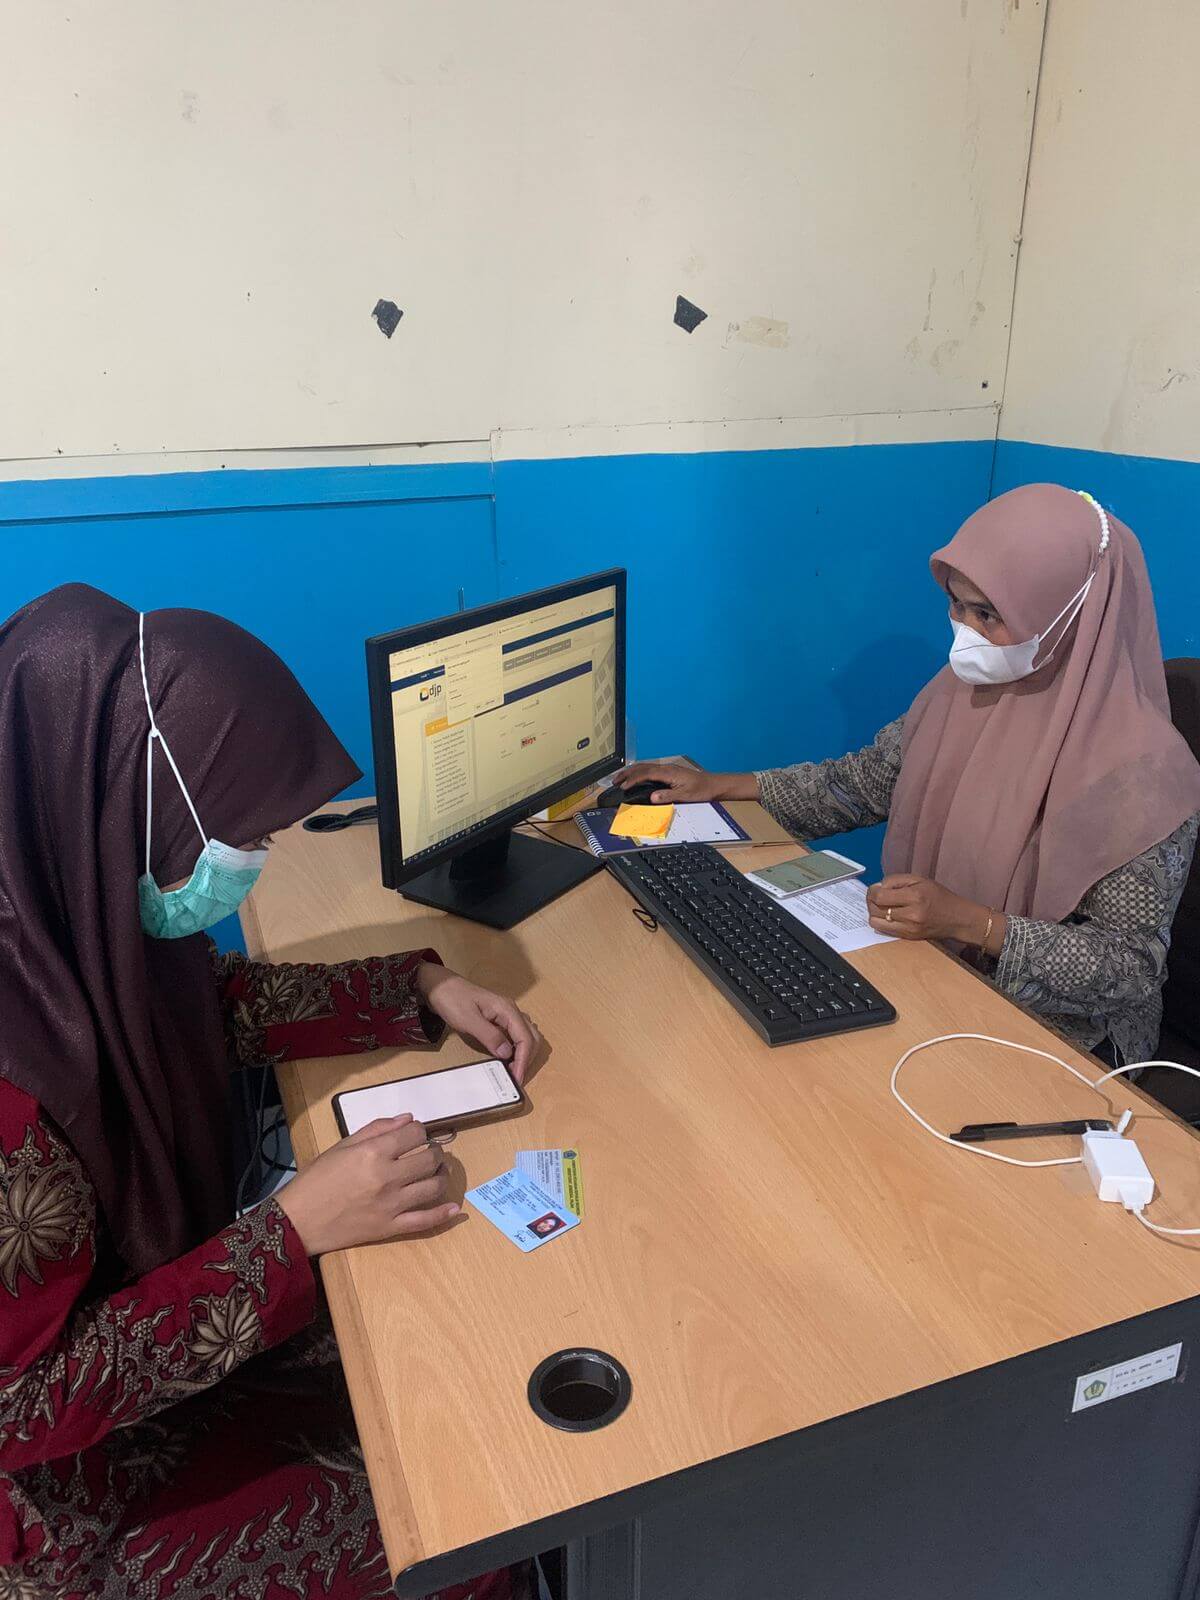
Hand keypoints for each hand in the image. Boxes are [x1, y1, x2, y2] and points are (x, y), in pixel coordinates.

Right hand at [277, 1115, 455, 1255]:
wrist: (297, 1220)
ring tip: (438, 1173)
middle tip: (430, 1153)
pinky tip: (455, 1208)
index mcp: (373, 1152)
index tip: (416, 1135)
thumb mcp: (341, 1146)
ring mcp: (392, 1204)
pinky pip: (425, 1221)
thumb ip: (376, 1129)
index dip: (420, 1132)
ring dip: (441, 1176)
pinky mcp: (391, 1228)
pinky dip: (443, 1214)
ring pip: (433, 1187)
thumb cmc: (316, 1179)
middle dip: (435, 1152)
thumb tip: (408, 1120)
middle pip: (429, 1159)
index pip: (414, 1134)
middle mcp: (387, 1176)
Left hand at [415, 964, 540, 1083]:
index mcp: (507, 1010)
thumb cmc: (452, 999)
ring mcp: (506, 1015)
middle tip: (516, 1078)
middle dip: (527, 1059)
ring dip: (524, 1055)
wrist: (439, 985)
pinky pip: (515, 1035)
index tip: (517, 1079)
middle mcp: (511, 1011)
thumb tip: (508, 1054)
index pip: (526, 1038)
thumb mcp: (468, 1019)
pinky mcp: (498, 1019)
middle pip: (531, 1037)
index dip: (523, 1060)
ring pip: (526, 1036)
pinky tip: (507, 1059)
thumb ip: (489, 1036)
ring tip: (513, 1071)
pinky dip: (516, 1049)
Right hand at [612, 760, 757, 804]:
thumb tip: (652, 797)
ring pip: (644, 767)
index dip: (632, 780)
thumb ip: (667, 796)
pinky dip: (639, 772)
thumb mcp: (685, 796)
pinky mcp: (669, 772)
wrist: (713, 784)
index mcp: (668, 772)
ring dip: (631, 771)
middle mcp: (666, 768)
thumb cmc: (701, 790)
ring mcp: (667, 769)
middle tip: (614, 780)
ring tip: (620, 778)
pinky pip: (649, 769)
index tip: (622, 786)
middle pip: (642, 767)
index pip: (645, 774)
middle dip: (626, 773)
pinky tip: (636, 777)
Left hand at [866, 875, 999, 948]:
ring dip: (873, 912)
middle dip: (871, 900)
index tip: (876, 888)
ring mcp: (909, 928)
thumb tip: (878, 887)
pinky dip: (880, 922)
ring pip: (875, 921)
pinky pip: (883, 930)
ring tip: (881, 906)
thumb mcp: (920, 880)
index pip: (880, 896)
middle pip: (875, 908)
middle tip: (876, 896)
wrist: (957, 918)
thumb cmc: (939, 896)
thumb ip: (897, 880)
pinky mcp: (908, 937)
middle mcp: (911, 914)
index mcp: (915, 896)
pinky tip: (886, 915)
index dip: (873, 891)